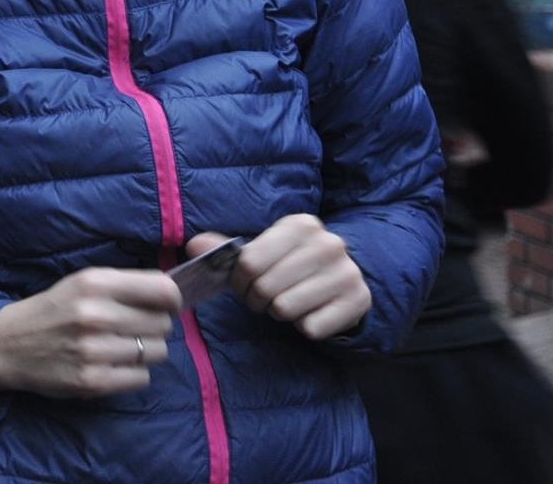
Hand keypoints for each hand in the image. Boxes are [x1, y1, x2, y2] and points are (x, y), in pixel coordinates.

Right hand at [0, 267, 181, 398]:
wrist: (9, 345)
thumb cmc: (55, 309)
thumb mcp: (84, 282)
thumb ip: (127, 284)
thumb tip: (175, 293)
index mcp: (95, 283)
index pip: (163, 290)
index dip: (173, 299)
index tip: (167, 305)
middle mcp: (96, 315)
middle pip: (164, 324)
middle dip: (155, 326)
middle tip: (134, 328)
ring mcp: (94, 351)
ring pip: (158, 352)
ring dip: (146, 351)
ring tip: (122, 346)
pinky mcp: (92, 382)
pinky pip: (142, 378)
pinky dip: (134, 373)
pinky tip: (114, 364)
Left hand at [188, 213, 369, 340]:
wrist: (344, 281)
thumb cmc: (292, 267)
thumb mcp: (263, 252)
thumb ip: (226, 251)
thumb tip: (194, 246)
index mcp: (300, 224)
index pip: (249, 261)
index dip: (239, 281)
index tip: (245, 283)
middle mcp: (327, 243)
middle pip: (265, 287)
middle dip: (258, 299)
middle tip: (265, 299)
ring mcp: (346, 272)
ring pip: (286, 309)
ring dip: (280, 314)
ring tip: (287, 303)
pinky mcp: (358, 301)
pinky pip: (311, 328)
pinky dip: (305, 327)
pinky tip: (311, 313)